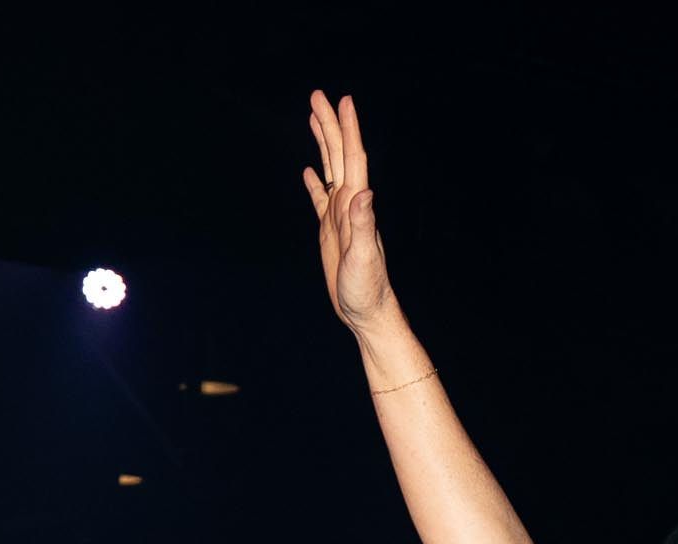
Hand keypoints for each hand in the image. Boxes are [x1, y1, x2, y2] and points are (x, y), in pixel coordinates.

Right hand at [303, 89, 392, 330]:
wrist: (366, 313)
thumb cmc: (367, 289)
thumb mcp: (365, 256)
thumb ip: (364, 224)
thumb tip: (363, 192)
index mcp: (356, 206)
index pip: (353, 159)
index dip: (348, 130)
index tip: (343, 101)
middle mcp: (349, 205)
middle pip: (338, 156)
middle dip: (330, 125)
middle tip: (318, 95)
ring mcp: (339, 217)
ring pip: (329, 170)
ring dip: (323, 144)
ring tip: (315, 118)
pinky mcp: (330, 232)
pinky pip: (320, 199)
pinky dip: (315, 183)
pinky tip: (310, 171)